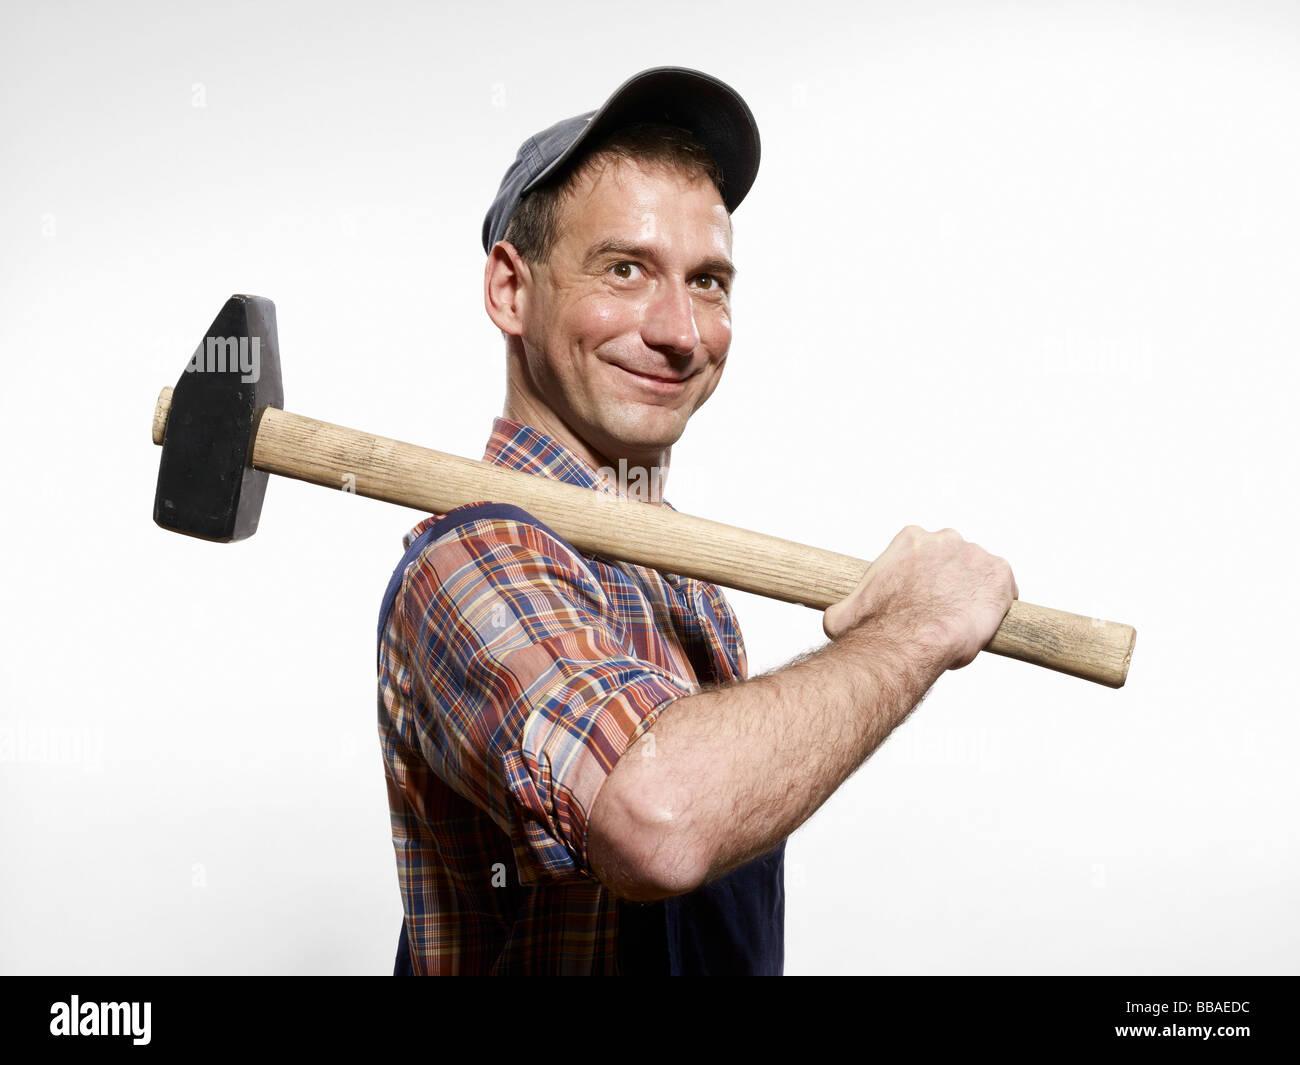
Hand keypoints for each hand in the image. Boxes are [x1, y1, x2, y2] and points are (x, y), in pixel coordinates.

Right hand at [823, 525, 1018, 671]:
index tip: (919, 597)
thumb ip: (844, 607)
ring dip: (972, 591)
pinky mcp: (999, 575)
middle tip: (940, 610)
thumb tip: (835, 616)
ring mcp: (975, 554)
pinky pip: (1004, 587)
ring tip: (962, 620)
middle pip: (952, 558)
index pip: (923, 553)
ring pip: (978, 573)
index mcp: (911, 539)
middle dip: (948, 580)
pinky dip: (998, 602)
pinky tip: (985, 621)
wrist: (908, 641)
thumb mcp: (843, 613)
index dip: (922, 578)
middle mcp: (945, 538)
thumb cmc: (875, 627)